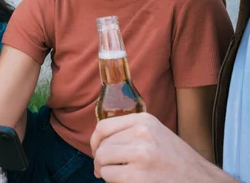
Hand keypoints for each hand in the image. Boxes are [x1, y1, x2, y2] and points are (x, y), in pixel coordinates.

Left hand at [90, 112, 234, 182]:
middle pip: (102, 146)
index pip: (103, 127)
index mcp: (144, 121)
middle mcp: (142, 134)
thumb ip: (130, 131)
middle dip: (100, 161)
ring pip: (102, 162)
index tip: (97, 151)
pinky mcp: (138, 177)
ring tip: (118, 176)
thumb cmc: (177, 160)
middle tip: (106, 170)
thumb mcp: (156, 134)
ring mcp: (140, 155)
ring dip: (106, 172)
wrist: (202, 180)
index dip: (95, 142)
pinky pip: (110, 177)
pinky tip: (126, 182)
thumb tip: (99, 140)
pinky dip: (112, 182)